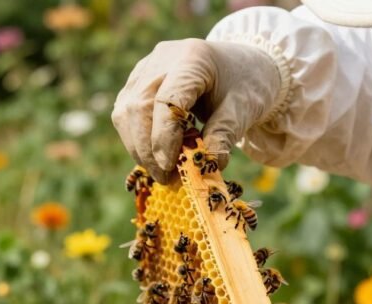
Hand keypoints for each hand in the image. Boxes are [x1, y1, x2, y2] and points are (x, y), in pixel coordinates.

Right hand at [112, 38, 281, 181]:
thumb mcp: (244, 109)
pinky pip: (126, 112)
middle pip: (138, 105)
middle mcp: (163, 57)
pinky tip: (155, 157)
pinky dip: (137, 139)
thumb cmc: (246, 87)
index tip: (169, 167)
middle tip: (165, 178)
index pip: (167, 100)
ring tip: (161, 171)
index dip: (163, 137)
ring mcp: (147, 67)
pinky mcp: (139, 80)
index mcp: (193, 58)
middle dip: (146, 148)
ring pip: (126, 111)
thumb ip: (224, 133)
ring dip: (138, 147)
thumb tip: (207, 165)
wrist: (242, 68)